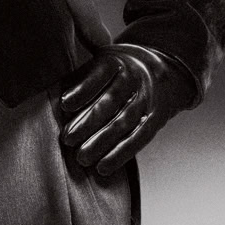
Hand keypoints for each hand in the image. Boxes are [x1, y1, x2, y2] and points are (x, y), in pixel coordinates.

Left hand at [58, 44, 196, 175]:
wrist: (163, 71)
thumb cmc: (117, 70)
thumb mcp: (100, 57)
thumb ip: (79, 70)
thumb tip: (60, 82)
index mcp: (116, 61)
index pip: (100, 74)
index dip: (83, 89)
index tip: (64, 104)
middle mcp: (134, 78)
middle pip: (111, 101)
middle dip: (88, 122)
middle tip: (67, 138)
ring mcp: (147, 100)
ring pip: (123, 123)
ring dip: (102, 143)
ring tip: (82, 157)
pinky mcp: (155, 119)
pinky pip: (138, 139)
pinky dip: (120, 154)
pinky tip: (103, 167)